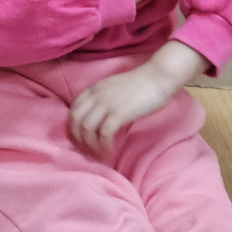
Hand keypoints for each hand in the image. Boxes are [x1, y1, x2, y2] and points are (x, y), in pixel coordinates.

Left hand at [68, 42, 205, 153]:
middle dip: (78, 139)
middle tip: (88, 150)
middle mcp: (97, 95)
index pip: (74, 109)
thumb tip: (101, 117)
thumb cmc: (141, 84)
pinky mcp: (119, 113)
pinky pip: (104, 134)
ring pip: (87, 128)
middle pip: (76, 120)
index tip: (80, 139)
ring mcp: (107, 104)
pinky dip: (104, 145)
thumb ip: (104, 98)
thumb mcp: (115, 87)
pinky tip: (110, 150)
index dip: (73, 126)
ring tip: (100, 154)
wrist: (157, 78)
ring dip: (91, 145)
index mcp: (95, 88)